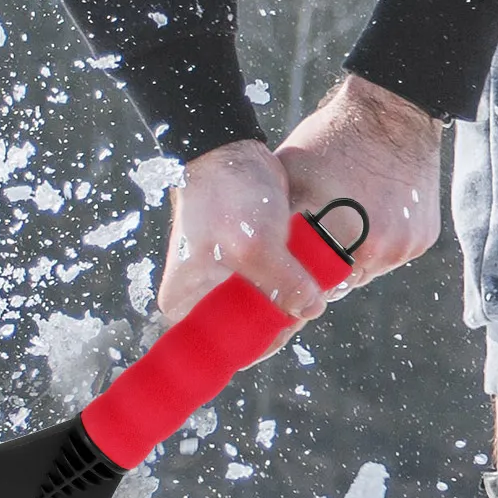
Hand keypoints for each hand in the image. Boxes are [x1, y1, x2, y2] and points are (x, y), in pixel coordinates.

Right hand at [156, 139, 330, 325]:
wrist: (229, 151)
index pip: (228, 347)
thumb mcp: (254, 245)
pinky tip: (310, 267)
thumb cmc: (227, 195)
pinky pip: (280, 288)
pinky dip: (297, 282)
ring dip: (295, 297)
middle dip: (284, 315)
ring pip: (272, 310)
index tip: (291, 315)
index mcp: (186, 306)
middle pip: (254, 330)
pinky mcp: (253, 268)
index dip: (264, 337)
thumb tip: (311, 309)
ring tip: (309, 270)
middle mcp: (204, 301)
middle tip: (308, 289)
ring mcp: (229, 285)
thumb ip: (282, 284)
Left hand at [276, 74, 443, 291]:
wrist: (393, 110)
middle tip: (320, 236)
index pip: (316, 284)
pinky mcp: (424, 238)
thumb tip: (259, 253)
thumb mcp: (292, 177)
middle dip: (330, 265)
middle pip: (345, 281)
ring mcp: (406, 246)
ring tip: (347, 218)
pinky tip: (373, 212)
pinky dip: (382, 241)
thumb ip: (278, 221)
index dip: (304, 274)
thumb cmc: (333, 140)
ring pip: (371, 269)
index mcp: (343, 241)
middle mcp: (380, 252)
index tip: (297, 260)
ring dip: (357, 255)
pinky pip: (395, 253)